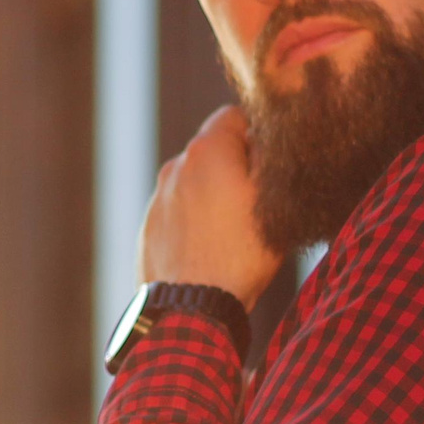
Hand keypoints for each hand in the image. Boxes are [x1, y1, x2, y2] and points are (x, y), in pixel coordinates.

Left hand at [137, 107, 282, 307]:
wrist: (191, 308)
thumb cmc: (241, 252)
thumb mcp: (274, 199)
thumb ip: (272, 157)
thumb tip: (270, 137)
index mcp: (205, 150)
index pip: (235, 115)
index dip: (260, 132)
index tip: (274, 160)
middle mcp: (175, 167)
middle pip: (214, 150)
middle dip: (238, 166)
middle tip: (260, 199)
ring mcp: (158, 199)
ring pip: (195, 183)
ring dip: (216, 195)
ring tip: (237, 231)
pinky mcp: (149, 228)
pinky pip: (179, 212)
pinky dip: (197, 221)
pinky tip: (214, 248)